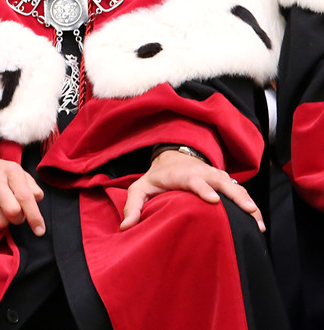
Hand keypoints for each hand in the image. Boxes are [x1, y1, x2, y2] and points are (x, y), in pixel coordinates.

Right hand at [0, 150, 45, 235]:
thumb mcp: (16, 171)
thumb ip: (31, 186)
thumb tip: (36, 202)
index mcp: (11, 171)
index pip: (25, 197)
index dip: (35, 217)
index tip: (40, 230)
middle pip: (13, 212)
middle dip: (18, 219)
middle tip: (16, 215)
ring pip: (0, 222)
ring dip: (5, 223)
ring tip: (2, 213)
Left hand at [120, 148, 262, 231]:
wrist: (174, 158)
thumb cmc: (157, 178)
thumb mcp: (140, 188)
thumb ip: (133, 205)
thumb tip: (127, 227)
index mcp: (182, 175)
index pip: (194, 180)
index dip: (203, 189)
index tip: (212, 200)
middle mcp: (202, 173)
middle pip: (222, 182)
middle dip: (236, 196)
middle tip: (249, 211)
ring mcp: (216, 177)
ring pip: (236, 188)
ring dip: (248, 203)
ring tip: (258, 222)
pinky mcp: (226, 183)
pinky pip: (241, 193)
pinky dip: (251, 205)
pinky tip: (259, 222)